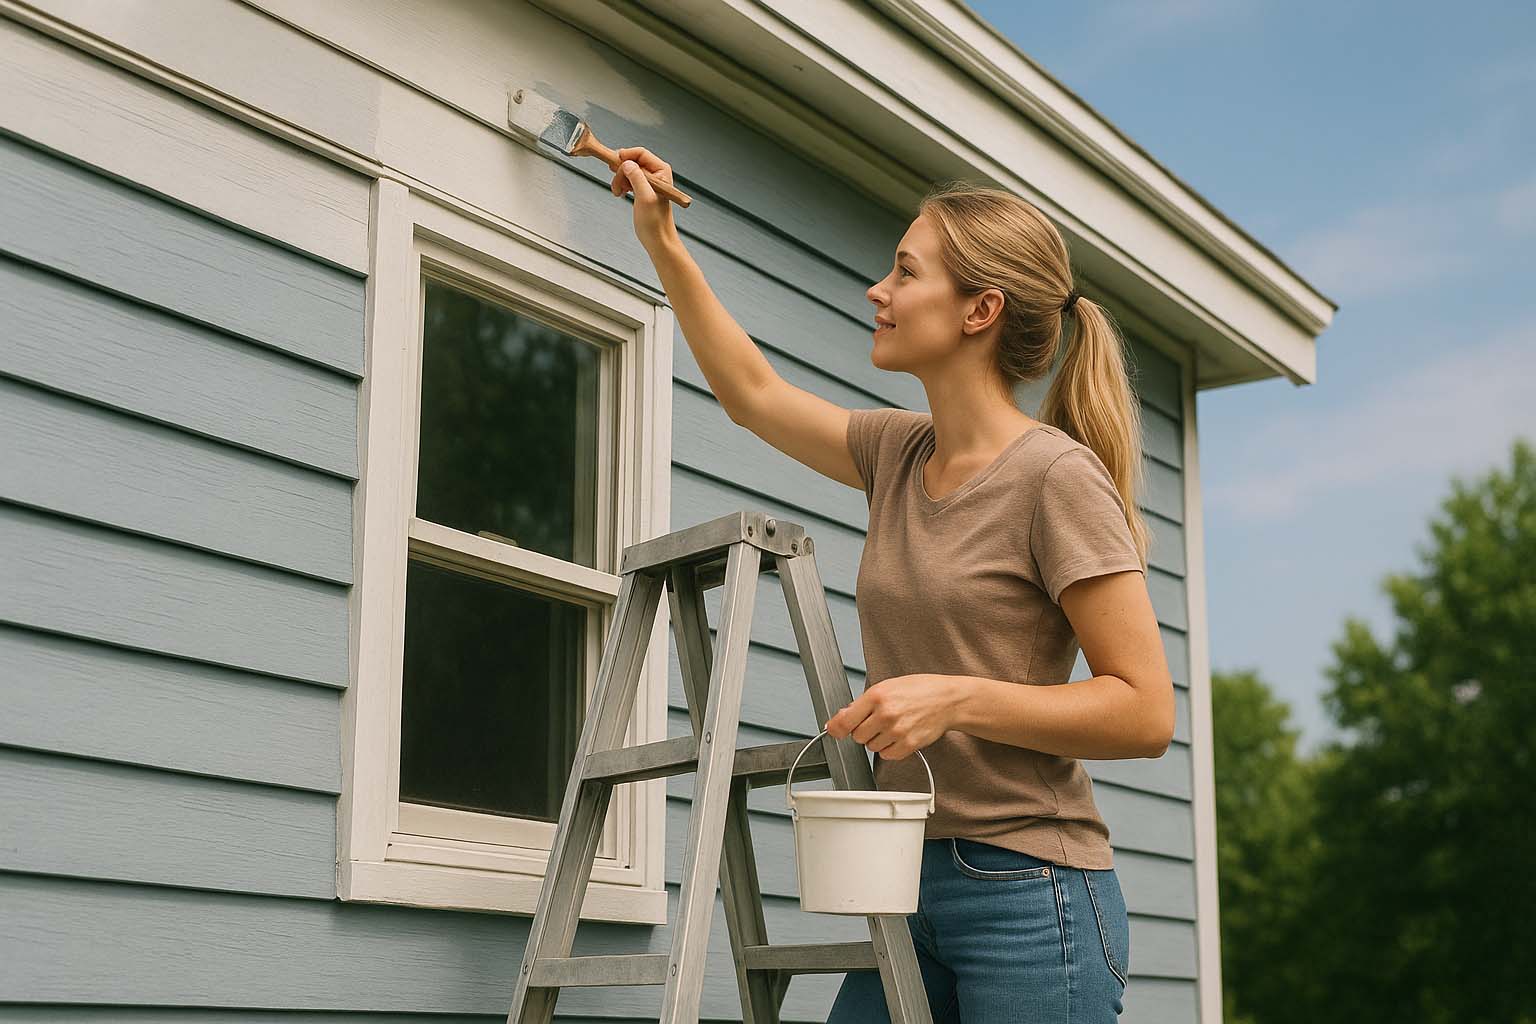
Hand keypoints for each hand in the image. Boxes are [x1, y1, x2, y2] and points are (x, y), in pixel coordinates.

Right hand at [610, 146, 678, 254]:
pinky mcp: (641, 189)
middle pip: (631, 161)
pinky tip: (620, 193)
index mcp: (661, 172)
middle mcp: (656, 174)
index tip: (614, 162)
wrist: (657, 239)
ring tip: (618, 192)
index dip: (626, 156)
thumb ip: (636, 177)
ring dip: (619, 180)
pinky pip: (627, 179)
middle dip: (620, 171)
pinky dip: (621, 185)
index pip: (641, 153)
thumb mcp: (645, 197)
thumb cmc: (656, 223)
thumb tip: (627, 163)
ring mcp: (648, 182)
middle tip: (616, 182)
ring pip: (627, 171)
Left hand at [824, 673, 957, 760]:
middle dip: (862, 731)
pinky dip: (889, 749)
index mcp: (877, 696)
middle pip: (857, 736)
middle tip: (876, 722)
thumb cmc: (920, 689)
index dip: (836, 728)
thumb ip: (864, 702)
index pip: (845, 721)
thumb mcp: (888, 685)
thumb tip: (842, 716)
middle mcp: (885, 714)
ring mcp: (897, 731)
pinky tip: (898, 735)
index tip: (833, 731)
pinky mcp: (909, 744)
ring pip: (871, 747)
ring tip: (891, 726)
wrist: (948, 699)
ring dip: (877, 740)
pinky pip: (887, 755)